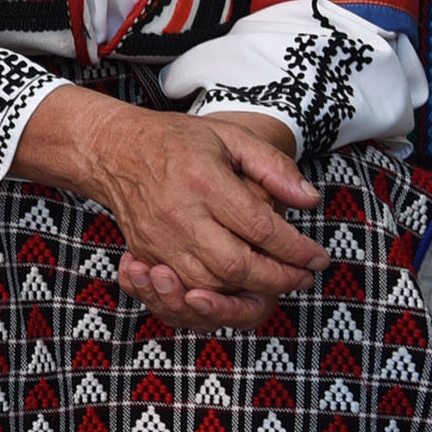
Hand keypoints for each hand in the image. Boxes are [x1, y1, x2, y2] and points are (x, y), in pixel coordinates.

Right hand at [12, 88, 326, 331]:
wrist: (111, 150)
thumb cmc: (177, 140)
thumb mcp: (231, 137)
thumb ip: (274, 167)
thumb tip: (311, 201)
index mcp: (203, 179)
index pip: (260, 227)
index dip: (297, 249)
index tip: (320, 259)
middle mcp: (178, 213)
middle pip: (235, 265)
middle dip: (277, 280)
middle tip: (303, 279)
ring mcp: (157, 237)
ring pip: (209, 285)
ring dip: (247, 292)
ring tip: (276, 284)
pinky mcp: (145, 252)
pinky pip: (184, 287)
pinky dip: (214, 294)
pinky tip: (237, 287)